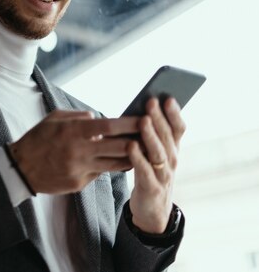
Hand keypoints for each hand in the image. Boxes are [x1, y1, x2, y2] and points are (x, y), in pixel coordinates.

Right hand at [9, 110, 138, 194]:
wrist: (20, 168)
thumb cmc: (37, 139)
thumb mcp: (54, 119)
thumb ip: (77, 116)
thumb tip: (98, 117)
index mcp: (74, 131)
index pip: (110, 126)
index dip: (130, 123)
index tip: (145, 118)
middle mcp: (80, 151)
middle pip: (119, 147)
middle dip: (138, 142)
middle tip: (151, 137)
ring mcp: (80, 169)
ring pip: (115, 165)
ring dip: (130, 158)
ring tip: (141, 151)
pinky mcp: (79, 184)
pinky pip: (99, 174)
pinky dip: (107, 167)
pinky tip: (113, 162)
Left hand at [128, 97, 184, 233]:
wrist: (152, 211)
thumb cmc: (150, 174)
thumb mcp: (155, 155)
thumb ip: (151, 136)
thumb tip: (141, 110)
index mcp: (173, 150)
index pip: (178, 129)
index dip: (174, 114)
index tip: (168, 97)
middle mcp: (172, 160)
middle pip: (167, 136)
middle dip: (159, 118)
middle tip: (151, 101)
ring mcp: (164, 175)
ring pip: (158, 152)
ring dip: (150, 135)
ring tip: (142, 120)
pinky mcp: (152, 188)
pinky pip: (145, 171)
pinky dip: (138, 157)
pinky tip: (130, 146)